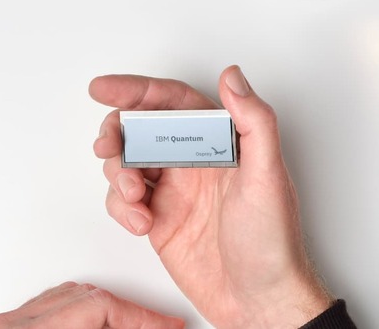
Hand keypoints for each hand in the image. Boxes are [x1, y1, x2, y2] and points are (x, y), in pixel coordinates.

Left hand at [0, 282, 184, 328]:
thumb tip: (147, 327)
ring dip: (110, 312)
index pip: (101, 306)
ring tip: (136, 326)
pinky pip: (55, 310)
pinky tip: (104, 325)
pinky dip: (85, 316)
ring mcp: (10, 326)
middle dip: (131, 314)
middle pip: (90, 298)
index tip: (169, 324)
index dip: (143, 317)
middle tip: (159, 326)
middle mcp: (13, 324)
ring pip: (73, 300)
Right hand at [89, 66, 332, 328]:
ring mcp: (174, 191)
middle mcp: (193, 162)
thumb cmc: (272, 243)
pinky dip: (121, 208)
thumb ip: (254, 122)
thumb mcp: (268, 177)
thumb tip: (233, 76)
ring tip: (134, 195)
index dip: (137, 89)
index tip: (106, 88)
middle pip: (141, 129)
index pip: (173, 102)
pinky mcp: (158, 219)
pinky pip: (123, 201)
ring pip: (126, 163)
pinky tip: (141, 223)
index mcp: (220, 143)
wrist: (259, 303)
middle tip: (108, 146)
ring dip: (118, 174)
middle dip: (116, 133)